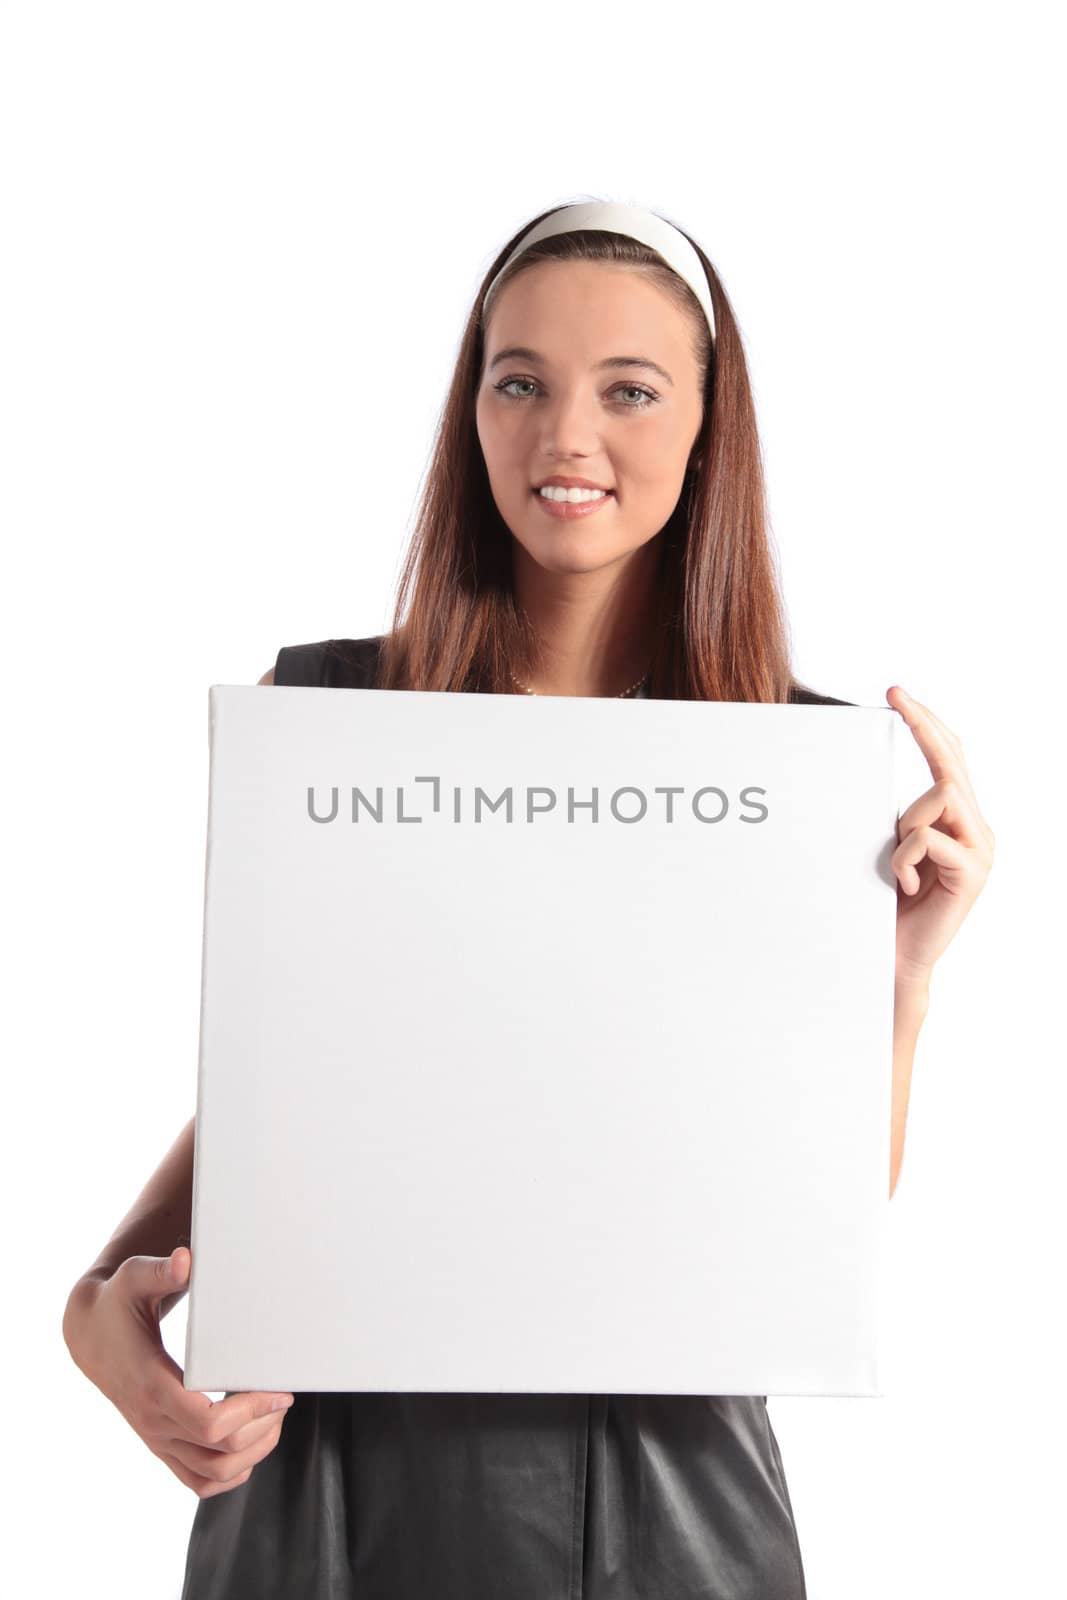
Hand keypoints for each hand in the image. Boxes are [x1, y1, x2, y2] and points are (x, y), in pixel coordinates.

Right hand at [63, 1246, 295, 1498]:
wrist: (91, 1334)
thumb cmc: (119, 1303)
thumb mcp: (133, 1278)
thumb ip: (160, 1271)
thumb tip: (185, 1261)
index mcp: (152, 1385)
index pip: (208, 1422)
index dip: (251, 1410)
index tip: (278, 1389)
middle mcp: (153, 1421)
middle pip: (219, 1451)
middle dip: (262, 1427)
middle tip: (283, 1397)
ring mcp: (156, 1438)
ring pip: (213, 1474)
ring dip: (253, 1451)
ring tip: (273, 1417)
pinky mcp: (161, 1445)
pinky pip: (199, 1480)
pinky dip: (231, 1471)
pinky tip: (250, 1442)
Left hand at [886, 686, 994, 986]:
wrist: (897, 957)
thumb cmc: (887, 903)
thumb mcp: (891, 847)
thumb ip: (899, 815)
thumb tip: (870, 770)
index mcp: (960, 820)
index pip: (948, 758)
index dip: (927, 724)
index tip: (898, 695)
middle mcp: (977, 829)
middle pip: (951, 763)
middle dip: (923, 726)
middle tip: (896, 696)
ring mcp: (980, 848)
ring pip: (937, 798)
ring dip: (903, 827)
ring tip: (897, 866)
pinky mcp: (972, 871)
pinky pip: (927, 837)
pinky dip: (904, 857)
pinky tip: (905, 884)